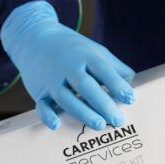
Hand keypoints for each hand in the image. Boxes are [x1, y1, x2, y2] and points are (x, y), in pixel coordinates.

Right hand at [0, 0, 135, 129]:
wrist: (33, 38)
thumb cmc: (72, 49)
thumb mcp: (94, 50)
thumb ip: (114, 67)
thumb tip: (131, 85)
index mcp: (85, 56)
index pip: (103, 70)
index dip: (117, 84)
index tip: (130, 98)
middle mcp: (68, 67)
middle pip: (86, 86)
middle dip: (103, 103)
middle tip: (118, 120)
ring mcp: (52, 80)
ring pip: (66, 98)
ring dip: (82, 112)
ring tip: (100, 125)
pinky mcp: (40, 91)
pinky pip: (42, 105)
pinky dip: (47, 115)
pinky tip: (56, 125)